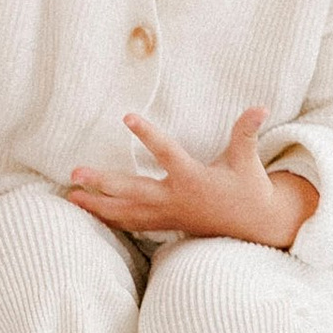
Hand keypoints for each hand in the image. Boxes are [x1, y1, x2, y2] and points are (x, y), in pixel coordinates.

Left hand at [63, 109, 319, 249]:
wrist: (256, 225)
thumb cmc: (249, 188)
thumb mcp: (247, 159)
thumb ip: (247, 132)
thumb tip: (261, 107)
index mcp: (192, 178)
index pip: (166, 153)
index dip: (148, 135)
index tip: (127, 116)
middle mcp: (175, 199)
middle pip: (132, 191)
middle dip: (102, 184)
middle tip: (76, 173)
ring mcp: (168, 215)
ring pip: (126, 213)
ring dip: (98, 205)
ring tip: (70, 197)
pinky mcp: (166, 225)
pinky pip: (132, 225)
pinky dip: (111, 220)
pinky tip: (90, 213)